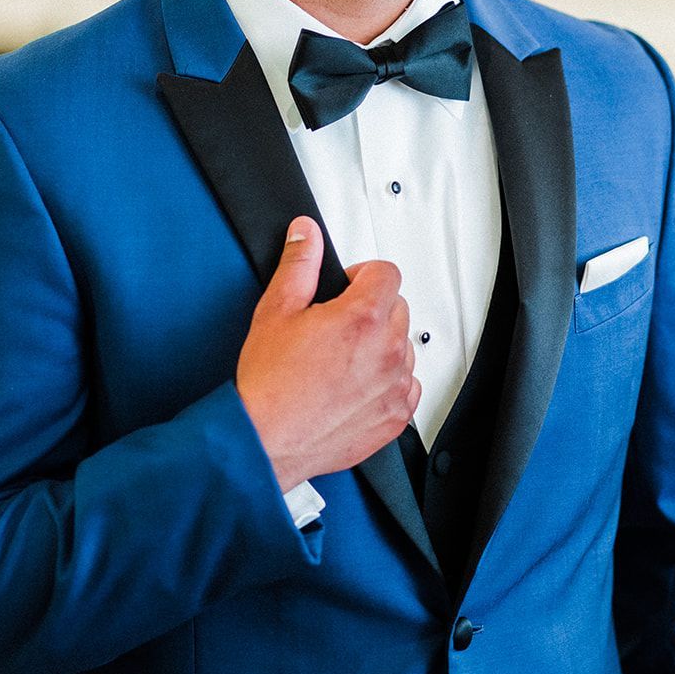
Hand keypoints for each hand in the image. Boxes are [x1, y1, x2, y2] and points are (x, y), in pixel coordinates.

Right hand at [236, 216, 419, 491]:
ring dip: (382, 344)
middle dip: (372, 308)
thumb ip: (299, 264)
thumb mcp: (276, 310)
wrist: (266, 439)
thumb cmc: (269, 383)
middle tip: (338, 324)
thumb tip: (306, 234)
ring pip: (404, 346)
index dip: (363, 275)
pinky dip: (388, 381)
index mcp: (362, 317)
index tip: (346, 288)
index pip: (387, 272)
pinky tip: (356, 385)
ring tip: (343, 358)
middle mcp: (387, 350)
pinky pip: (408, 385)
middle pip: (398, 307)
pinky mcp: (395, 416)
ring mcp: (394, 385)